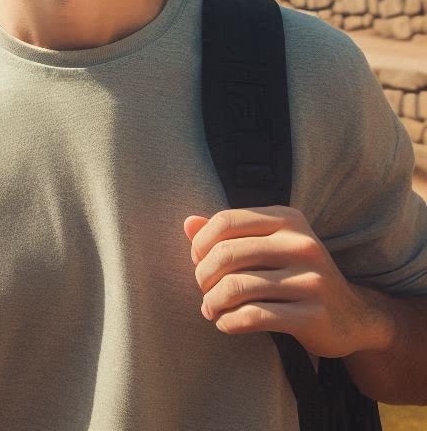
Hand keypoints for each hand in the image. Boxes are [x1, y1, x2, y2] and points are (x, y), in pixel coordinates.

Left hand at [184, 205, 389, 357]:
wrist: (354, 317)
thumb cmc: (296, 275)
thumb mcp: (268, 246)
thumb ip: (229, 234)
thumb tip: (188, 222)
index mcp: (287, 219)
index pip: (226, 221)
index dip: (201, 243)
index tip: (197, 261)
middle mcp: (301, 244)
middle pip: (227, 253)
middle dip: (204, 275)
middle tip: (203, 290)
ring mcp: (311, 279)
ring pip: (237, 287)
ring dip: (213, 301)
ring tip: (210, 309)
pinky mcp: (314, 314)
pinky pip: (255, 316)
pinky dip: (230, 322)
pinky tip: (225, 324)